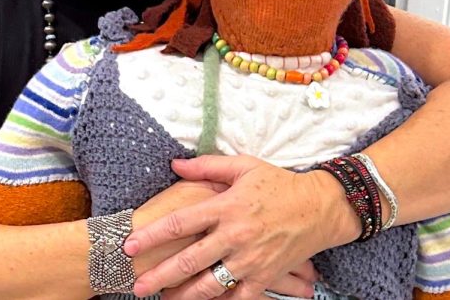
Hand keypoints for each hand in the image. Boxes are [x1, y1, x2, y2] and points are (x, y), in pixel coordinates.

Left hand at [125, 155, 354, 298]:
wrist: (321, 208)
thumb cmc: (280, 184)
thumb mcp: (244, 167)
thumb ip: (206, 167)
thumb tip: (174, 164)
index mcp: (226, 207)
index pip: (181, 223)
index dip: (152, 235)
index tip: (129, 245)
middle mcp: (235, 236)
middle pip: (188, 260)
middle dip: (159, 276)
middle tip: (136, 286)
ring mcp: (250, 260)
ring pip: (210, 285)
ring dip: (184, 296)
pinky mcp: (265, 276)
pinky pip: (239, 298)